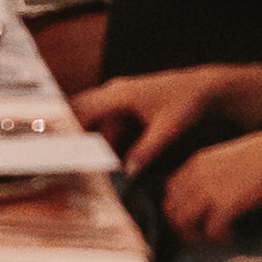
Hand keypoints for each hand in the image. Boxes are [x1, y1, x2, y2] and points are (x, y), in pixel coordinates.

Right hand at [74, 63, 254, 162]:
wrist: (205, 88)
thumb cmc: (187, 101)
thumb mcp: (167, 129)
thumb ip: (146, 151)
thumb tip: (128, 173)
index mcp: (119, 94)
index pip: (81, 109)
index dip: (66, 128)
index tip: (57, 147)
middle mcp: (114, 93)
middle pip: (81, 114)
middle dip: (73, 137)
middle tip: (64, 160)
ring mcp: (119, 99)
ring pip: (96, 122)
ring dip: (93, 143)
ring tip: (87, 166)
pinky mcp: (127, 107)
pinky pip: (108, 125)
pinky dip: (106, 141)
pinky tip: (108, 160)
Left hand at [162, 123, 261, 240]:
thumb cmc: (260, 157)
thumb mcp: (226, 157)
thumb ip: (211, 172)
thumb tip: (209, 193)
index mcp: (197, 164)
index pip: (170, 190)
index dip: (177, 207)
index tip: (192, 217)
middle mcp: (197, 177)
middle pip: (172, 209)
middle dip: (182, 226)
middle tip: (199, 234)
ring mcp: (209, 191)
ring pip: (184, 223)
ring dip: (196, 235)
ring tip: (212, 238)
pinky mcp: (224, 205)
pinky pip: (211, 230)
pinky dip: (219, 237)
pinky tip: (230, 236)